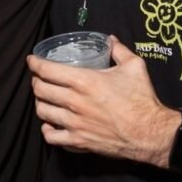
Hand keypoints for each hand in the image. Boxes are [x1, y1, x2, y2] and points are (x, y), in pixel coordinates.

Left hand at [27, 37, 178, 165]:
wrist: (150, 133)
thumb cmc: (142, 99)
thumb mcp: (134, 66)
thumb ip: (120, 50)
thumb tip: (111, 39)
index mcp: (85, 81)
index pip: (47, 70)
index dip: (35, 63)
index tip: (32, 60)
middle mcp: (74, 102)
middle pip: (40, 90)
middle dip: (36, 81)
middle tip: (39, 78)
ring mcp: (74, 124)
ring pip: (42, 112)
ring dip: (40, 103)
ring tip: (44, 99)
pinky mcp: (78, 142)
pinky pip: (51, 137)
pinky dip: (47, 129)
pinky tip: (51, 123)